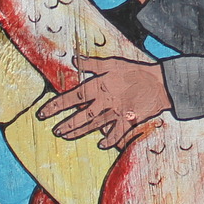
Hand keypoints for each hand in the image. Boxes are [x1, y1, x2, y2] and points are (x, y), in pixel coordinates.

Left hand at [36, 55, 172, 149]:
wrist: (160, 83)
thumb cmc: (135, 71)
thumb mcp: (113, 62)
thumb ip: (92, 63)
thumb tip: (74, 59)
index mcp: (99, 86)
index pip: (73, 97)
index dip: (56, 106)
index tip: (42, 113)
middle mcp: (105, 101)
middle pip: (81, 116)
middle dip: (66, 124)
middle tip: (55, 130)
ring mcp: (116, 113)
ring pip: (94, 126)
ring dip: (79, 132)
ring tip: (66, 137)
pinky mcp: (128, 121)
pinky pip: (116, 134)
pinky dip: (108, 140)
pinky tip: (100, 144)